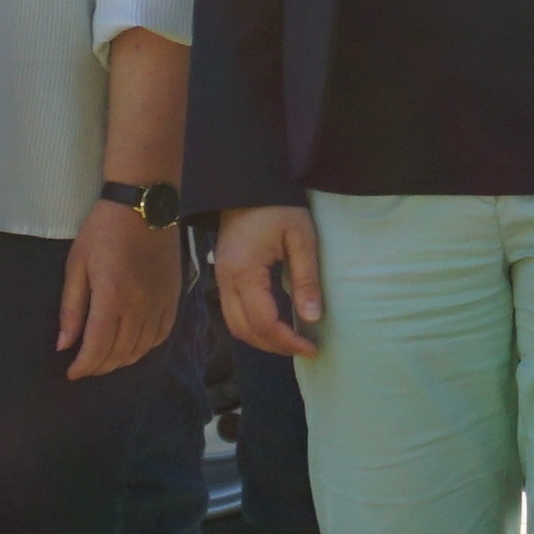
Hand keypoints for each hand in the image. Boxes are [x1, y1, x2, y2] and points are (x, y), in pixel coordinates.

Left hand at [57, 196, 181, 381]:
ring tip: (105, 361)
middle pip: (120, 353)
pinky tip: (132, 347)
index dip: (84, 366)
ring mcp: (160, 304)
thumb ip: (71, 308)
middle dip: (99, 366)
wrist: (143, 206)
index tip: (71, 373)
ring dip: (121, 361)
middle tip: (84, 367)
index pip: (98, 347)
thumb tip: (64, 344)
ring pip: (142, 348)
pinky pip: (161, 335)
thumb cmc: (102, 232)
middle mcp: (140, 307)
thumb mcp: (77, 265)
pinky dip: (145, 348)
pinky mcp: (173, 298)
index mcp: (112, 297)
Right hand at [217, 202, 327, 357]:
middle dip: (274, 346)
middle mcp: (226, 281)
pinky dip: (253, 326)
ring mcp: (221, 279)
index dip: (287, 341)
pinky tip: (276, 324)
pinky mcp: (224, 276)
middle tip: (304, 348)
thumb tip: (312, 318)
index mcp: (244, 272)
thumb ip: (306, 278)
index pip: (263, 322)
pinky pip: (233, 313)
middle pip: (245, 331)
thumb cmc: (278, 207)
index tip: (312, 347)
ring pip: (235, 325)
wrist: (247, 184)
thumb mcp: (301, 238)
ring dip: (262, 339)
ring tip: (291, 341)